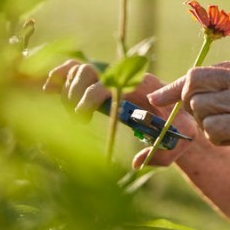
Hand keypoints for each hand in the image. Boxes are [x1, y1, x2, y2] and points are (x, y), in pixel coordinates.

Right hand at [43, 59, 197, 167]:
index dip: (88, 99)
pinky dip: (58, 75)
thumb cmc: (177, 124)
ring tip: (71, 111)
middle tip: (78, 120)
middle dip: (74, 96)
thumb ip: (164, 154)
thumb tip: (135, 162)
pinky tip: (48, 90)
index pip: (106, 83)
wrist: (175, 109)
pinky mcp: (99, 78)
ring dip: (67, 89)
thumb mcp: (181, 139)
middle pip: (85, 72)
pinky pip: (72, 67)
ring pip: (77, 69)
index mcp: (139, 85)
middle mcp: (121, 75)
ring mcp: (109, 74)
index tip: (83, 121)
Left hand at [147, 55, 229, 163]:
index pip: (202, 70)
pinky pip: (210, 129)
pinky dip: (218, 140)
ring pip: (199, 108)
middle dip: (188, 104)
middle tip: (205, 120)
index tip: (157, 99)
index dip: (176, 87)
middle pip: (194, 83)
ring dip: (208, 126)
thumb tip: (183, 90)